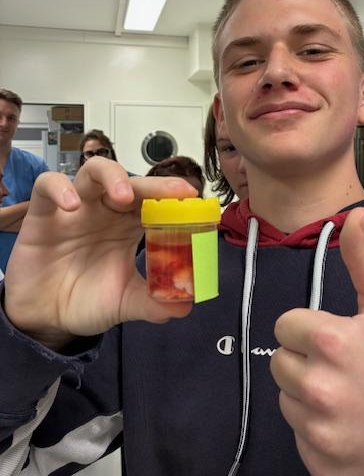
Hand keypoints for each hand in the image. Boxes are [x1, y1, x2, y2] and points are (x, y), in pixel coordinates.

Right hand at [4, 158, 194, 348]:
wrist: (46, 317)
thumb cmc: (87, 298)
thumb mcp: (125, 302)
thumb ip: (153, 303)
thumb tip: (184, 306)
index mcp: (129, 226)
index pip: (155, 201)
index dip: (173, 197)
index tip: (195, 200)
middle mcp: (105, 210)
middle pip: (132, 182)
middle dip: (155, 184)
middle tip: (176, 192)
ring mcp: (76, 208)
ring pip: (94, 171)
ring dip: (112, 176)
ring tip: (123, 195)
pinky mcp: (43, 213)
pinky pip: (47, 185)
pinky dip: (59, 188)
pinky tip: (70, 205)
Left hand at [270, 207, 363, 475]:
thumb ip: (363, 261)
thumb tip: (355, 216)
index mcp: (332, 342)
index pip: (285, 324)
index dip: (308, 329)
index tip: (332, 338)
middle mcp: (320, 387)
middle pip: (279, 361)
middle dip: (304, 360)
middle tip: (341, 367)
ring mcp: (318, 430)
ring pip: (285, 398)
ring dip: (307, 395)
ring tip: (345, 396)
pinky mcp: (318, 463)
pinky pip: (297, 435)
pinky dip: (315, 431)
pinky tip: (346, 424)